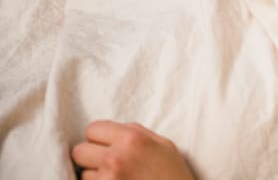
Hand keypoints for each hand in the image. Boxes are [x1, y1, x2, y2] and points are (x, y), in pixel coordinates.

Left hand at [71, 120, 194, 179]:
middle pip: (79, 151)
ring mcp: (108, 179)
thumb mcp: (163, 144)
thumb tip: (113, 130)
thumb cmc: (173, 174)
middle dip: (90, 157)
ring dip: (94, 176)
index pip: (92, 129)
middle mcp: (116, 157)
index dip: (98, 138)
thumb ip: (136, 133)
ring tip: (116, 179)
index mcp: (132, 138)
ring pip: (82, 173)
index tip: (106, 146)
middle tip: (106, 164)